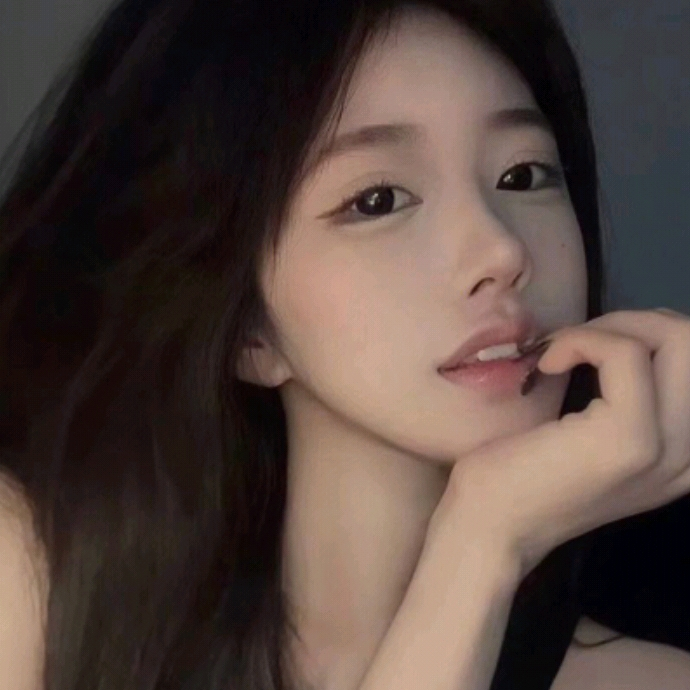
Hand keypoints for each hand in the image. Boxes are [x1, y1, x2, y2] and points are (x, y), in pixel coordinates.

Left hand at [426, 308, 689, 580]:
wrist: (487, 526)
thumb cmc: (523, 476)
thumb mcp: (590, 435)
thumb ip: (624, 398)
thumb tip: (628, 336)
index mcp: (683, 452)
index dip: (649, 334)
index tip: (593, 345)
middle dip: (634, 321)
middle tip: (578, 341)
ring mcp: (667, 448)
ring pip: (677, 339)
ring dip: (611, 327)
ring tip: (565, 350)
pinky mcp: (629, 438)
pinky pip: (625, 353)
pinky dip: (582, 340)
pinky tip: (548, 365)